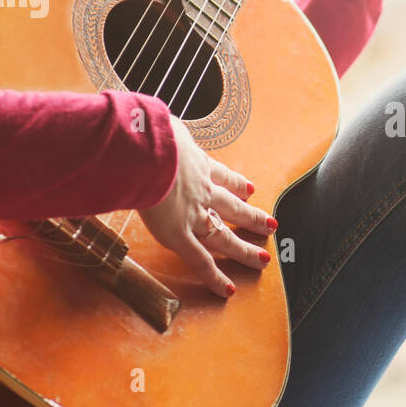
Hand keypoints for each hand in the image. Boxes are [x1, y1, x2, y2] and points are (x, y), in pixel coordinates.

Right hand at [137, 116, 274, 297]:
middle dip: (251, 217)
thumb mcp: (151, 121)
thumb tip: (134, 116)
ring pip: (224, 236)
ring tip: (262, 260)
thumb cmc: (142, 132)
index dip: (236, 183)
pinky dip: (214, 276)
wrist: (145, 150)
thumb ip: (148, 123)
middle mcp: (201, 189)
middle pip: (233, 207)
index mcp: (193, 161)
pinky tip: (227, 290)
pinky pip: (200, 260)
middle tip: (271, 225)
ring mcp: (193, 213)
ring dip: (243, 250)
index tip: (250, 188)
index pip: (220, 175)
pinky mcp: (180, 235)